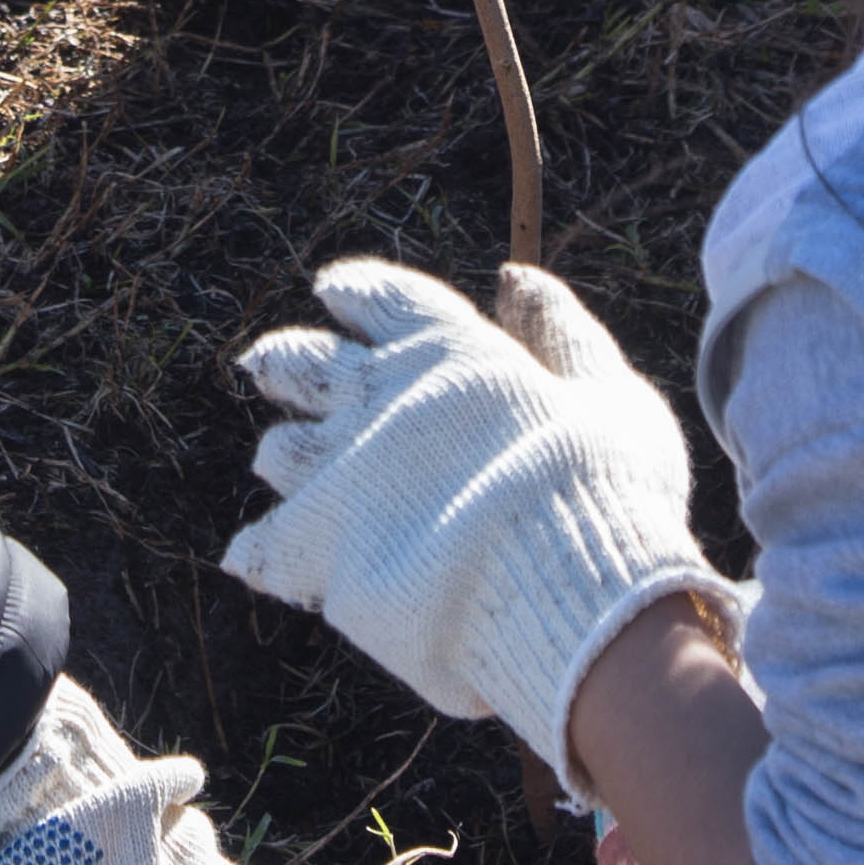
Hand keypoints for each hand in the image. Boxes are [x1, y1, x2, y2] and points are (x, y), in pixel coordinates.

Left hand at [220, 261, 728, 796]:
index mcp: (448, 348)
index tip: (334, 291)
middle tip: (270, 368)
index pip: (382, 298)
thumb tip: (515, 279)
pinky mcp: (321, 553)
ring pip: (281, 452)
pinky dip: (259, 552)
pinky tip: (253, 557)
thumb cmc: (607, 485)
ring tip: (283, 462)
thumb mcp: (610, 394)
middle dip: (286, 364)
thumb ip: (562, 334)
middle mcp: (380, 399)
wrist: (566, 585)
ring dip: (284, 455)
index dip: (356, 292)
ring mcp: (342, 475)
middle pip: (303, 364)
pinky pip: (265, 550)